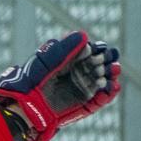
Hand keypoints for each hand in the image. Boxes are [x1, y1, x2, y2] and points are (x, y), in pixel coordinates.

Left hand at [0, 30, 120, 140]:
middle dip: (108, 61)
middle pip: (102, 65)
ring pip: (104, 81)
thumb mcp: (47, 59)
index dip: (99, 49)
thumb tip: (84, 35)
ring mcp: (83, 89)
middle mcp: (80, 74)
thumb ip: (65, 48)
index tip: (101, 49)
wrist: (27, 104)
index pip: (92, 51)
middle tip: (108, 61)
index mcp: (72, 60)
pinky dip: (108, 94)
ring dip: (111, 76)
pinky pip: (101, 100)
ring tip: (113, 71)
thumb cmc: (33, 79)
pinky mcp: (84, 105)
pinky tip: (111, 88)